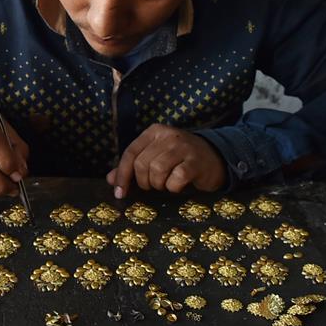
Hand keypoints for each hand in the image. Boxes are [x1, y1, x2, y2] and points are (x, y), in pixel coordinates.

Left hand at [106, 124, 225, 197]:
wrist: (215, 158)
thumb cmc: (180, 159)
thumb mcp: (155, 157)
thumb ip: (132, 166)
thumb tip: (111, 179)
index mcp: (154, 132)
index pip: (130, 153)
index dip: (122, 175)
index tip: (120, 193)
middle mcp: (168, 136)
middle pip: (142, 164)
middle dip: (144, 181)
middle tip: (153, 185)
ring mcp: (183, 147)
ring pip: (157, 170)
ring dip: (159, 184)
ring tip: (165, 184)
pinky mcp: (196, 161)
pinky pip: (176, 179)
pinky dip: (173, 187)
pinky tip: (178, 185)